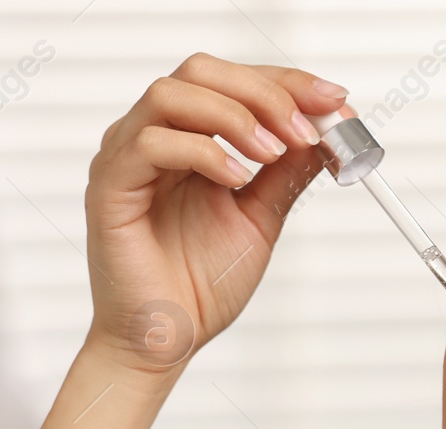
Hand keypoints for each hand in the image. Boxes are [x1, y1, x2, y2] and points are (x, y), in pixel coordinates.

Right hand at [82, 52, 353, 369]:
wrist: (167, 340)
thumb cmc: (200, 286)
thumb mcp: (260, 219)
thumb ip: (286, 173)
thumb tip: (329, 132)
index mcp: (187, 139)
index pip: (233, 83)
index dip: (287, 83)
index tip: (335, 101)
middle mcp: (152, 138)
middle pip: (201, 71)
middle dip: (263, 92)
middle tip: (305, 127)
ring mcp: (125, 157)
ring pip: (172, 93)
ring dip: (234, 115)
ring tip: (273, 153)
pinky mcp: (109, 187)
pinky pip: (150, 143)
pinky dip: (203, 152)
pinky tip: (236, 180)